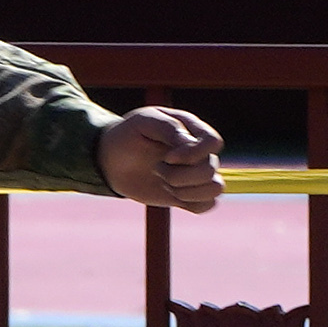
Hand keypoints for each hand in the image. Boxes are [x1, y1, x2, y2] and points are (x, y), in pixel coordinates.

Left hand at [96, 105, 223, 211]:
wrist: (112, 159)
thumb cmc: (128, 136)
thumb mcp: (142, 122)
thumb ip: (168, 127)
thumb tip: (190, 142)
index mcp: (193, 130)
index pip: (213, 142)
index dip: (194, 154)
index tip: (167, 158)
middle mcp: (201, 152)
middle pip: (209, 169)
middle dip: (177, 175)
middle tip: (155, 168)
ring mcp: (198, 174)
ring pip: (215, 188)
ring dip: (185, 191)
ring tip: (164, 182)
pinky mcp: (191, 193)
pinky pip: (208, 204)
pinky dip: (191, 204)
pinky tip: (171, 195)